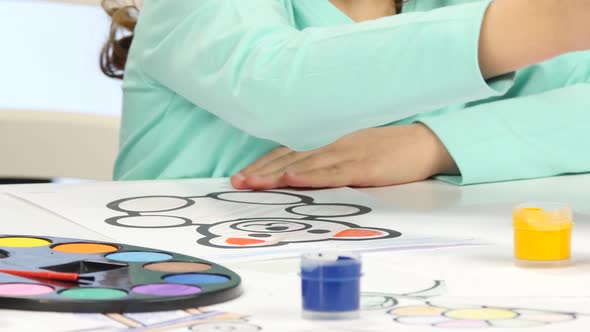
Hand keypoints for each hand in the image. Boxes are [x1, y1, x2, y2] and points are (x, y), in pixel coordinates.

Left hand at [230, 124, 457, 189]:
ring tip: (252, 183)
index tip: (243, 176)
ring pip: (306, 165)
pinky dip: (311, 176)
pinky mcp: (364, 167)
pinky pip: (333, 172)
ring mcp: (348, 154)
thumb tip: (306, 176)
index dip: (265, 165)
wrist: (426, 142)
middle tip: (236, 182)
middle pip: (291, 159)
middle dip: (261, 172)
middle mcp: (333, 146)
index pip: (291, 154)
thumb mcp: (355, 153)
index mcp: (330, 144)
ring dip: (276, 174)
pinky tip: (292, 179)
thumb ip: (332, 163)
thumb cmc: (391, 151)